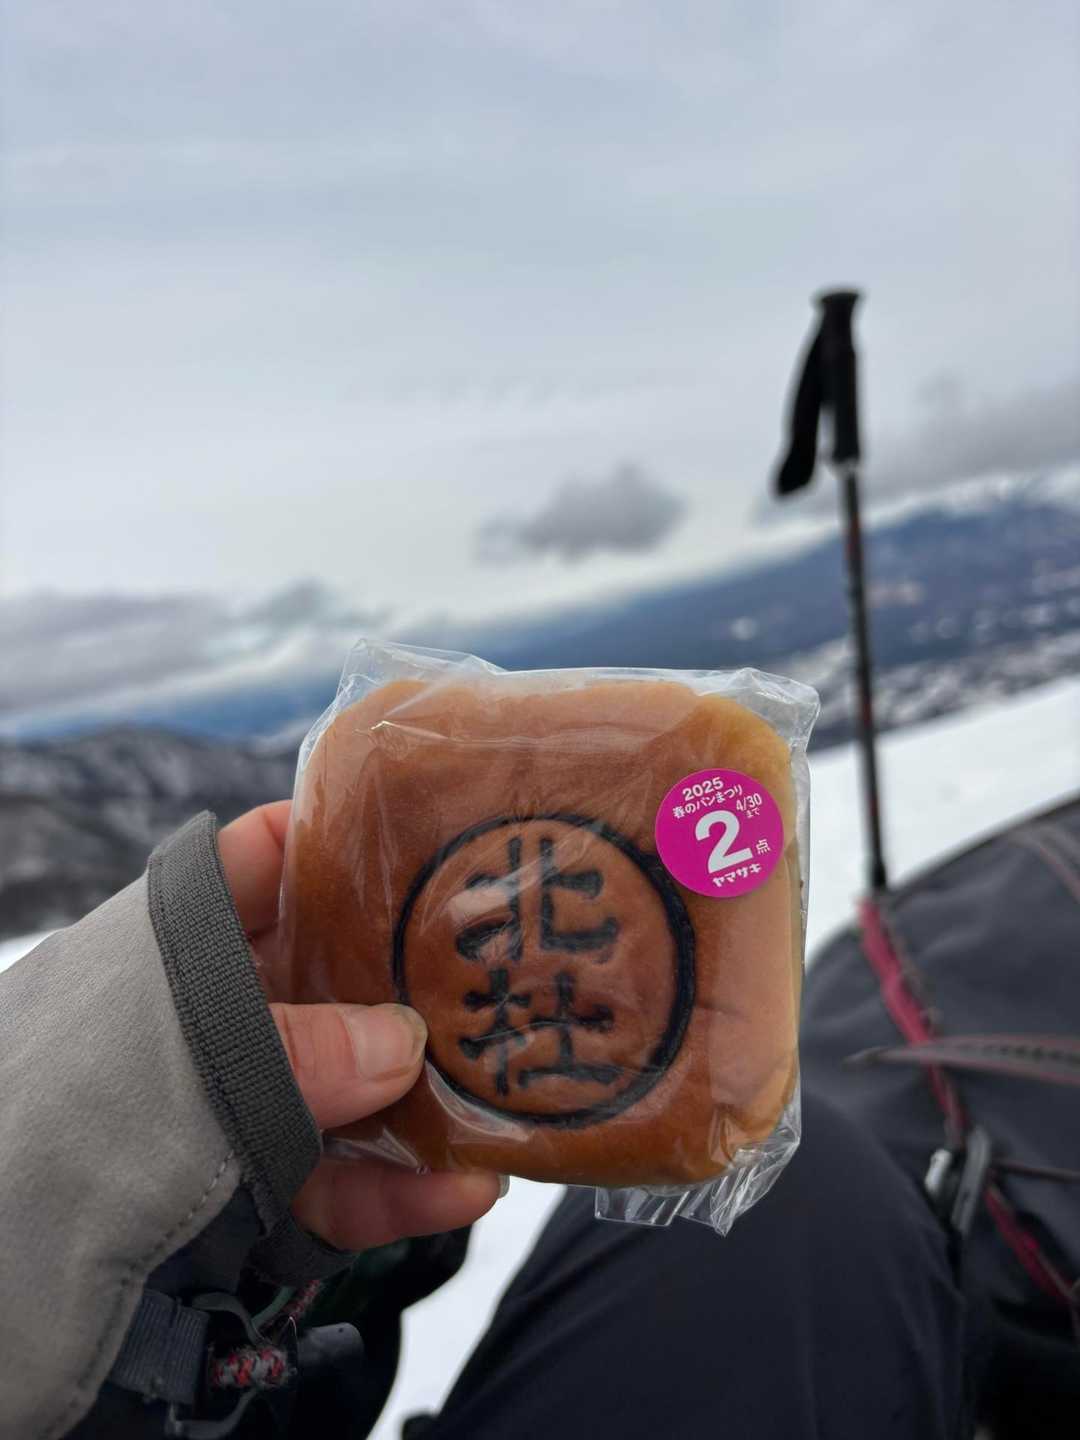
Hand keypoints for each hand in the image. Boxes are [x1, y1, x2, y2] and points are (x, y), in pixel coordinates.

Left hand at [217, 801, 502, 1250]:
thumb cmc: (77, 1112)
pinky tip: (463, 1191)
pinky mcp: (248, 1185)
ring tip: (506, 1102)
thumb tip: (409, 1043)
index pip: (258, 858)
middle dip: (410, 979)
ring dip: (425, 1099)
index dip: (336, 836)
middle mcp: (212, 1010)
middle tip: (494, 969)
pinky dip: (394, 1189)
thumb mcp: (195, 1060)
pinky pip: (332, 1175)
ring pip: (346, 1080)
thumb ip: (303, 1051)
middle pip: (327, 973)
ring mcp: (234, 1098)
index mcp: (176, 943)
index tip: (423, 834)